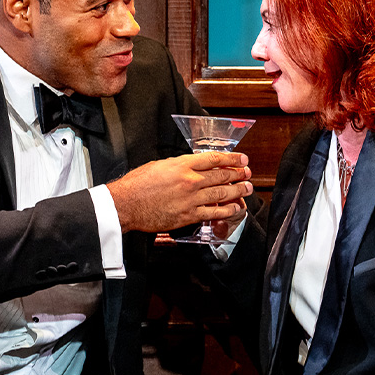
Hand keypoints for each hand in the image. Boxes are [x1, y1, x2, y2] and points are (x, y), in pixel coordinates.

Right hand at [107, 152, 252, 232]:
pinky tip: (235, 208)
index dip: (231, 159)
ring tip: (247, 188)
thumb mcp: (159, 165)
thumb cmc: (138, 184)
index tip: (241, 159)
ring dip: (238, 191)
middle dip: (238, 174)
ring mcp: (191, 199)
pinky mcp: (188, 215)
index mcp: (182, 165)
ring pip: (221, 194)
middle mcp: (190, 180)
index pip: (214, 159)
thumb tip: (192, 166)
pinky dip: (227, 210)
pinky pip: (213, 213)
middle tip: (247, 173)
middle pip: (222, 176)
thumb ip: (179, 165)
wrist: (127, 204)